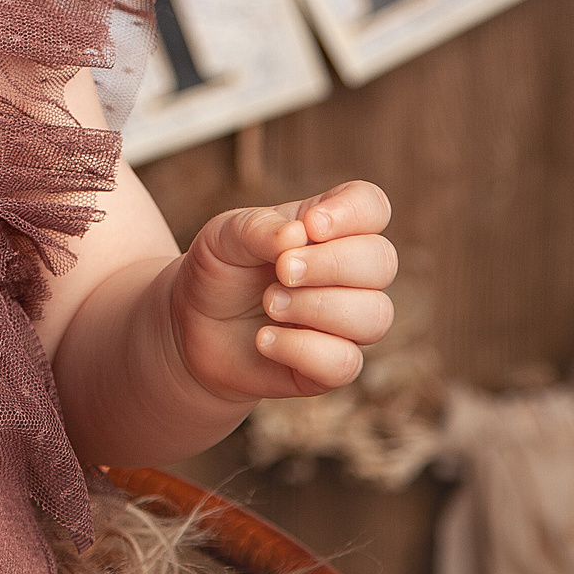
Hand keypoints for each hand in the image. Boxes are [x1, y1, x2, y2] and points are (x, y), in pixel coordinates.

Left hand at [171, 181, 394, 400]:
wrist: (191, 330)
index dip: (353, 212)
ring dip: (315, 307)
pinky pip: (345, 362)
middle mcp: (349, 275)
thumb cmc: (219, 273)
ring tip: (269, 304)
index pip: (371, 206)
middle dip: (332, 264)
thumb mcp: (223, 237)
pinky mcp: (333, 367)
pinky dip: (301, 349)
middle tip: (282, 270)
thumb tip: (298, 234)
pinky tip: (264, 339)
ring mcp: (347, 323)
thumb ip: (258, 228)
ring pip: (375, 315)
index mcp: (329, 229)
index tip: (311, 224)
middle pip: (382, 260)